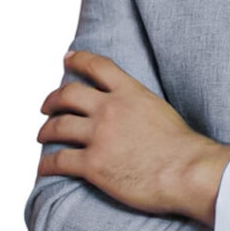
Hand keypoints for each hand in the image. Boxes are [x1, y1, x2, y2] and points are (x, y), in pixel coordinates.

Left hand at [37, 50, 229, 224]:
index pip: (97, 66)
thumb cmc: (182, 146)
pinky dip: (47, 164)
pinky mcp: (93, 165)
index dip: (78, 59)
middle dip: (52, 100)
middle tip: (47, 106)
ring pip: (58, 127)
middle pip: (68, 94)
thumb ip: (138, 103)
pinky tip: (44, 167)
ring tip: (43, 135)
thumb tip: (129, 108)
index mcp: (130, 92)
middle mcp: (110, 109)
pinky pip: (59, 161)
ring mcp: (99, 136)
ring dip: (46, 130)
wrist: (186, 171)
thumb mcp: (160, 109)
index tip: (68, 59)